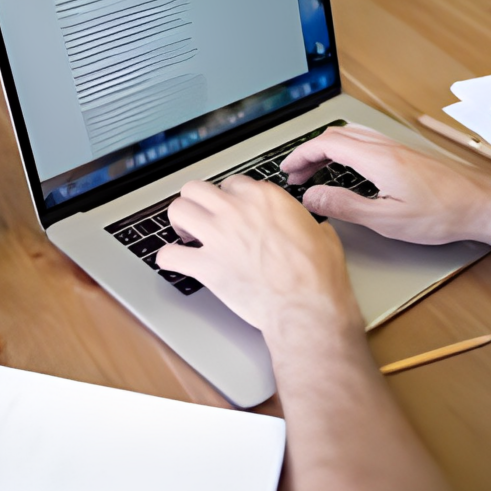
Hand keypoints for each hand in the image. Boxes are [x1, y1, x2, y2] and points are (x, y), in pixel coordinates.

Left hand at [155, 177, 363, 341]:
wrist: (306, 307)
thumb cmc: (317, 275)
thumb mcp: (321, 233)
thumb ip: (303, 221)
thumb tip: (307, 225)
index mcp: (265, 198)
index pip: (232, 183)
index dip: (230, 197)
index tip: (231, 209)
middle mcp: (237, 210)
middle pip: (196, 189)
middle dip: (196, 202)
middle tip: (201, 216)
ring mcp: (218, 236)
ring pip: (177, 210)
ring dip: (179, 222)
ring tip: (186, 234)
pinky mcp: (206, 265)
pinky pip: (169, 254)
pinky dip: (169, 259)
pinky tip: (175, 262)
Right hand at [280, 124, 490, 244]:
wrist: (480, 205)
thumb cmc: (441, 214)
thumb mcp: (386, 220)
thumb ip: (345, 206)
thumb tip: (313, 198)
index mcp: (378, 159)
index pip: (327, 144)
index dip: (301, 155)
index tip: (288, 170)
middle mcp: (386, 146)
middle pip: (336, 135)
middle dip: (310, 152)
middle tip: (297, 175)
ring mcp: (396, 146)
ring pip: (351, 135)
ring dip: (327, 148)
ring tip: (316, 170)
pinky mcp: (405, 153)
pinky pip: (365, 140)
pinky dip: (344, 148)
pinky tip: (346, 166)